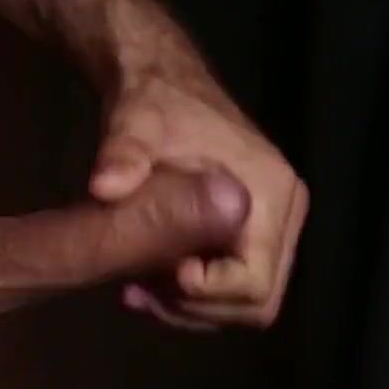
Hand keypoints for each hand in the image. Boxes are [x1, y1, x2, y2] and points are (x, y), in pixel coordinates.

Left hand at [90, 75, 307, 328]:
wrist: (159, 81)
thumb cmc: (151, 102)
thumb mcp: (133, 125)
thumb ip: (123, 155)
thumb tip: (104, 186)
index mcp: (270, 194)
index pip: (254, 281)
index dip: (206, 294)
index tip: (158, 275)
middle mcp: (284, 213)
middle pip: (257, 302)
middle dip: (197, 308)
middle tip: (138, 293)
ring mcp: (272, 224)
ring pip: (246, 301)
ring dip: (192, 306)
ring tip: (136, 290)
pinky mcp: (252, 229)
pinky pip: (234, 283)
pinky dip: (194, 294)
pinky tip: (147, 278)